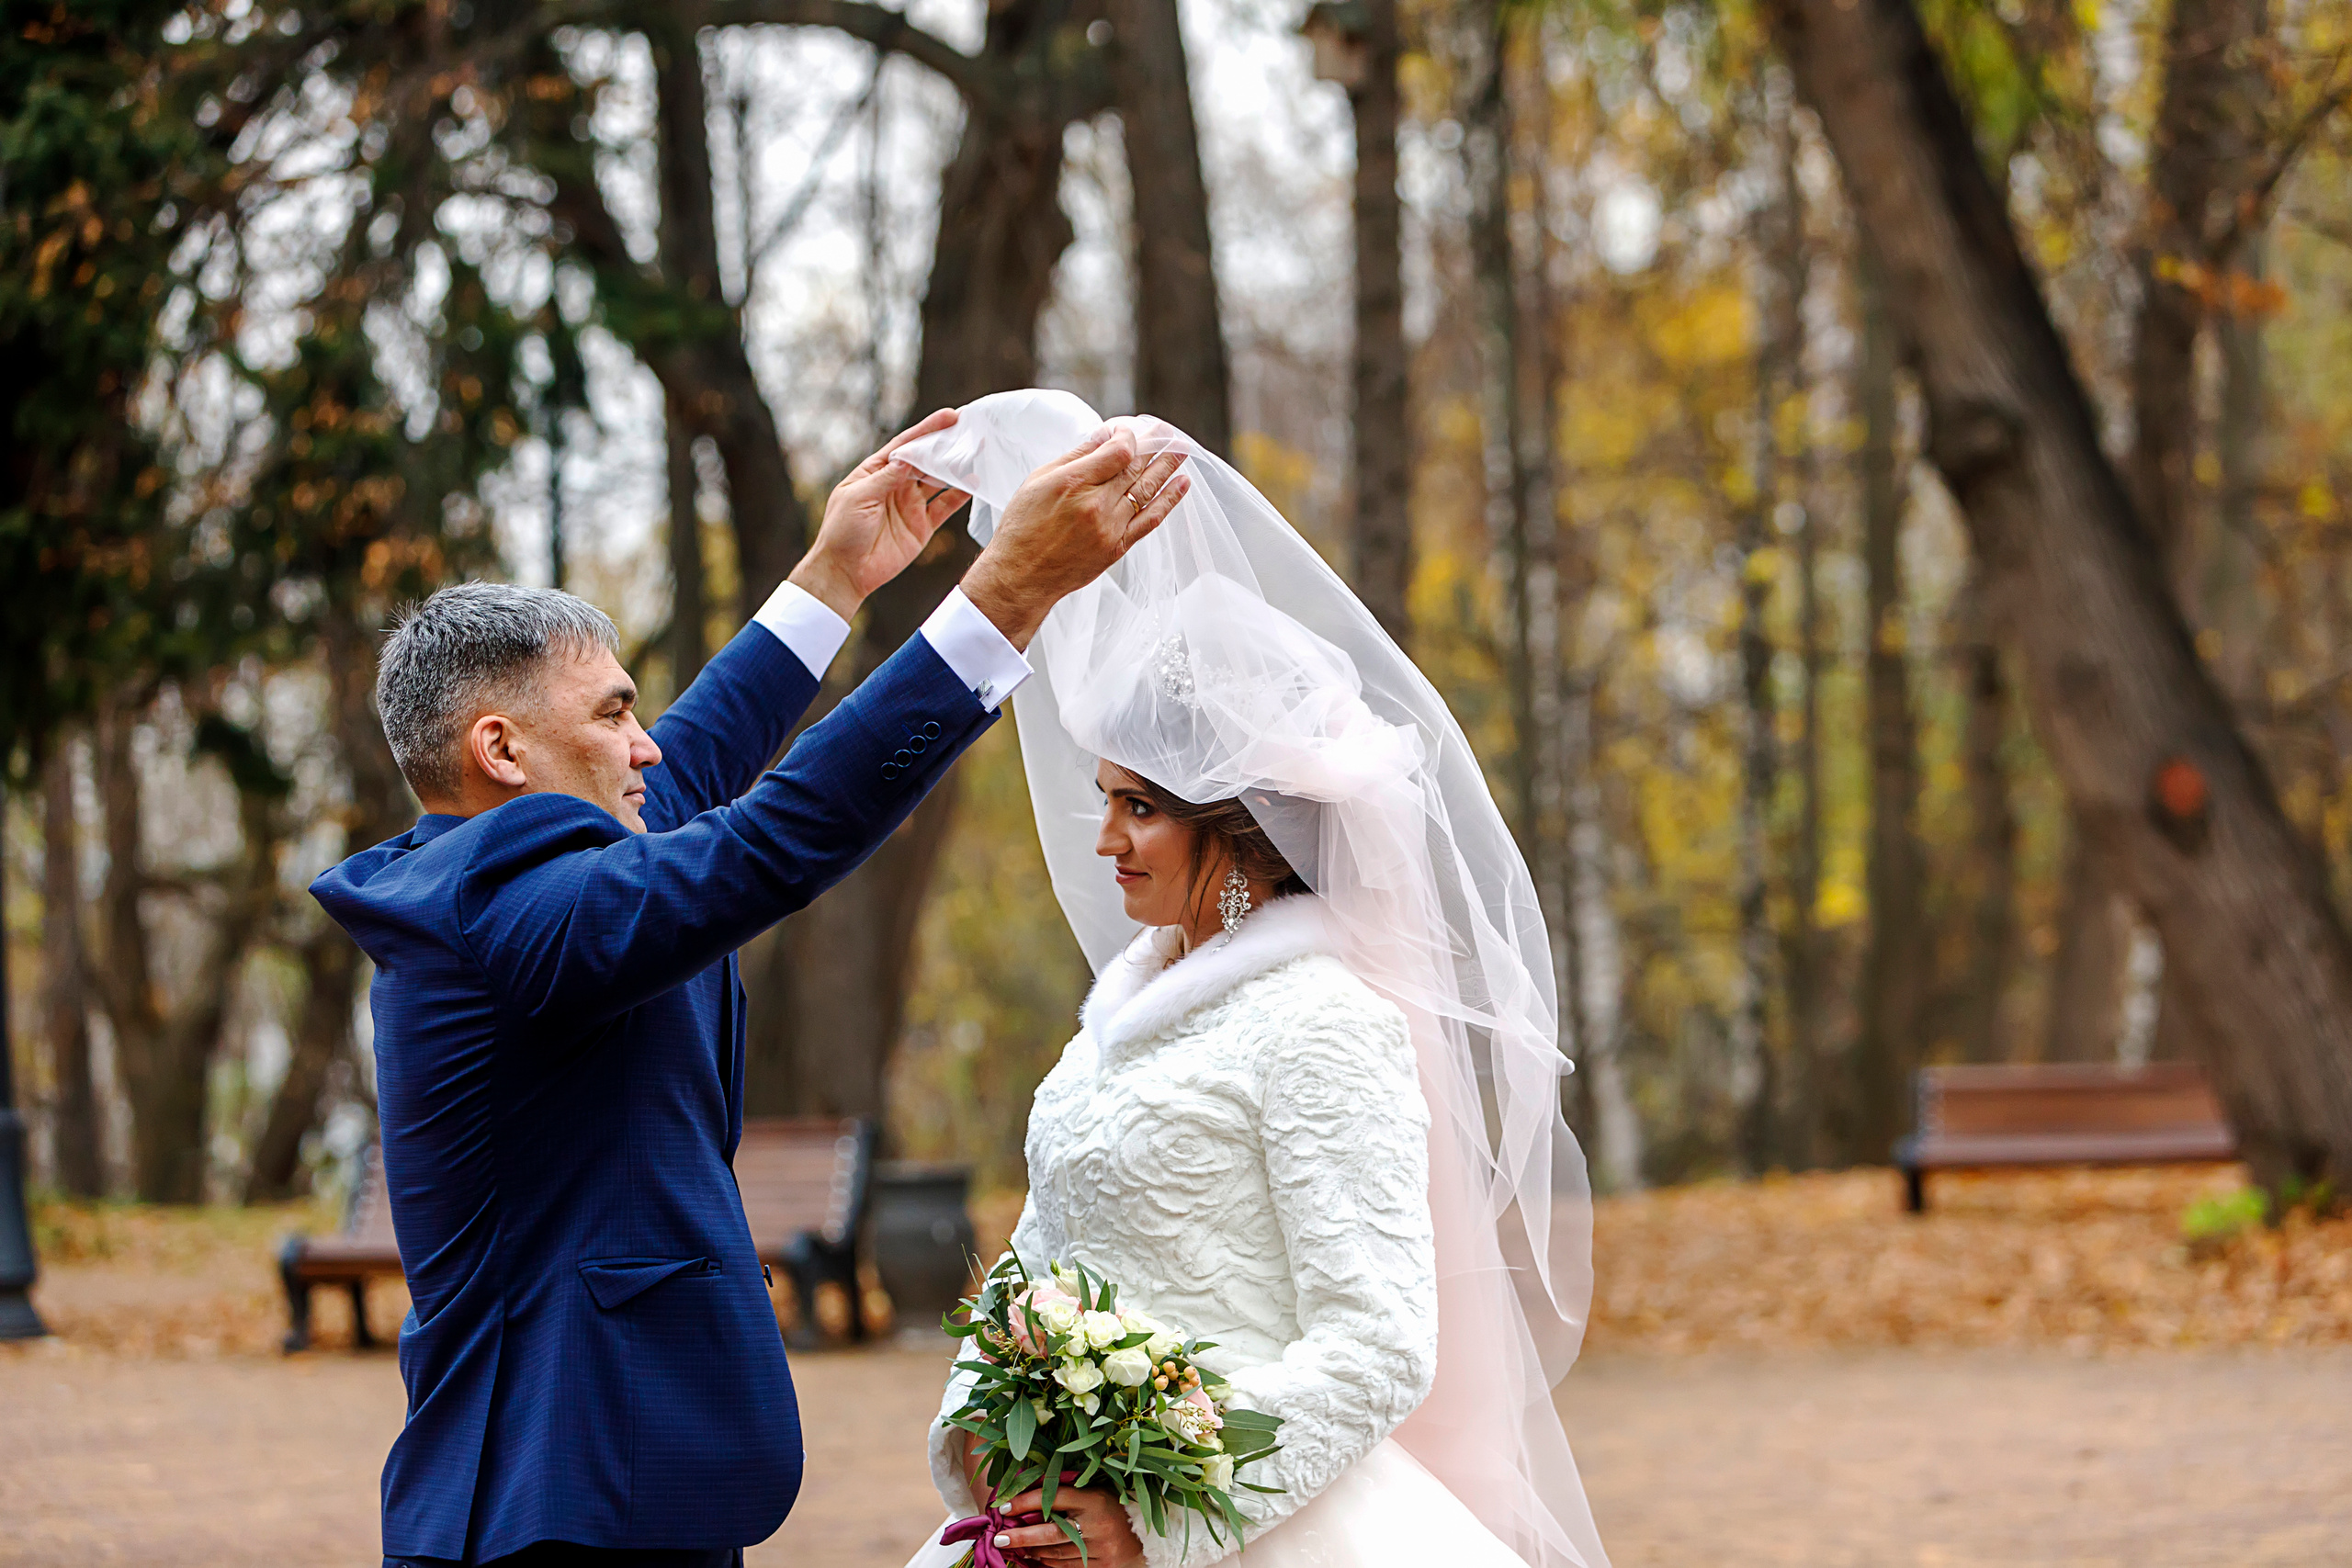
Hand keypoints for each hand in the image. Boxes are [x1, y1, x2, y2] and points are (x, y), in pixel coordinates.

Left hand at [788, 408, 972, 618]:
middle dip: (946, 446)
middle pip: (925, 460)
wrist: (846, 572)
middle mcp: (895, 485)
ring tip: (977, 453)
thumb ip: (886, 477)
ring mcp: (910, 505)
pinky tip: (974, 483)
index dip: (927, 430)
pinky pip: (945, 506)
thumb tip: (909, 458)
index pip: (905, 445)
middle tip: (971, 432)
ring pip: (938, 481)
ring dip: (956, 468)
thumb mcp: (858, 497)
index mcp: (875, 471)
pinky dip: (960, 495)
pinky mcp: (922, 526)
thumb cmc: (842, 530)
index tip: (951, 416)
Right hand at [958, 425, 1189, 650]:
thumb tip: (1104, 436)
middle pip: (1135, 467)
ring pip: (1147, 490)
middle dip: (1154, 446)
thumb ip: (1076, 457)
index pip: (1119, 450)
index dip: (1129, 436)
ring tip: (1182, 450)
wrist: (1022, 576)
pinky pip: (1150, 520)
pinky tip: (1182, 483)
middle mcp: (1096, 505)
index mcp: (1073, 483)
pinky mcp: (1117, 547)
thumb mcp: (1039, 481)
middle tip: (1167, 432)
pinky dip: (1169, 500)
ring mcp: (1110, 528)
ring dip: (1168, 467)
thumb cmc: (1023, 527)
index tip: (1128, 430)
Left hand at [991, 1484, 1144, 1567]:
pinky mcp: (1101, 1567)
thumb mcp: (1095, 1492)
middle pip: (1051, 1533)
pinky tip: (1035, 1557)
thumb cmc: (1114, 1508)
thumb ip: (1067, 1491)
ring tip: (1014, 1547)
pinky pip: (1066, 1567)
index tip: (1004, 1506)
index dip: (1025, 1500)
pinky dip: (1047, 1563)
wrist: (1145, 1537)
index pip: (1053, 1497)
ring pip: (1055, 1553)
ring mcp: (1100, 1549)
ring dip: (1031, 1551)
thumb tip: (1027, 1488)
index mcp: (1094, 1499)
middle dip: (1021, 1536)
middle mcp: (1097, 1525)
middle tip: (998, 1539)